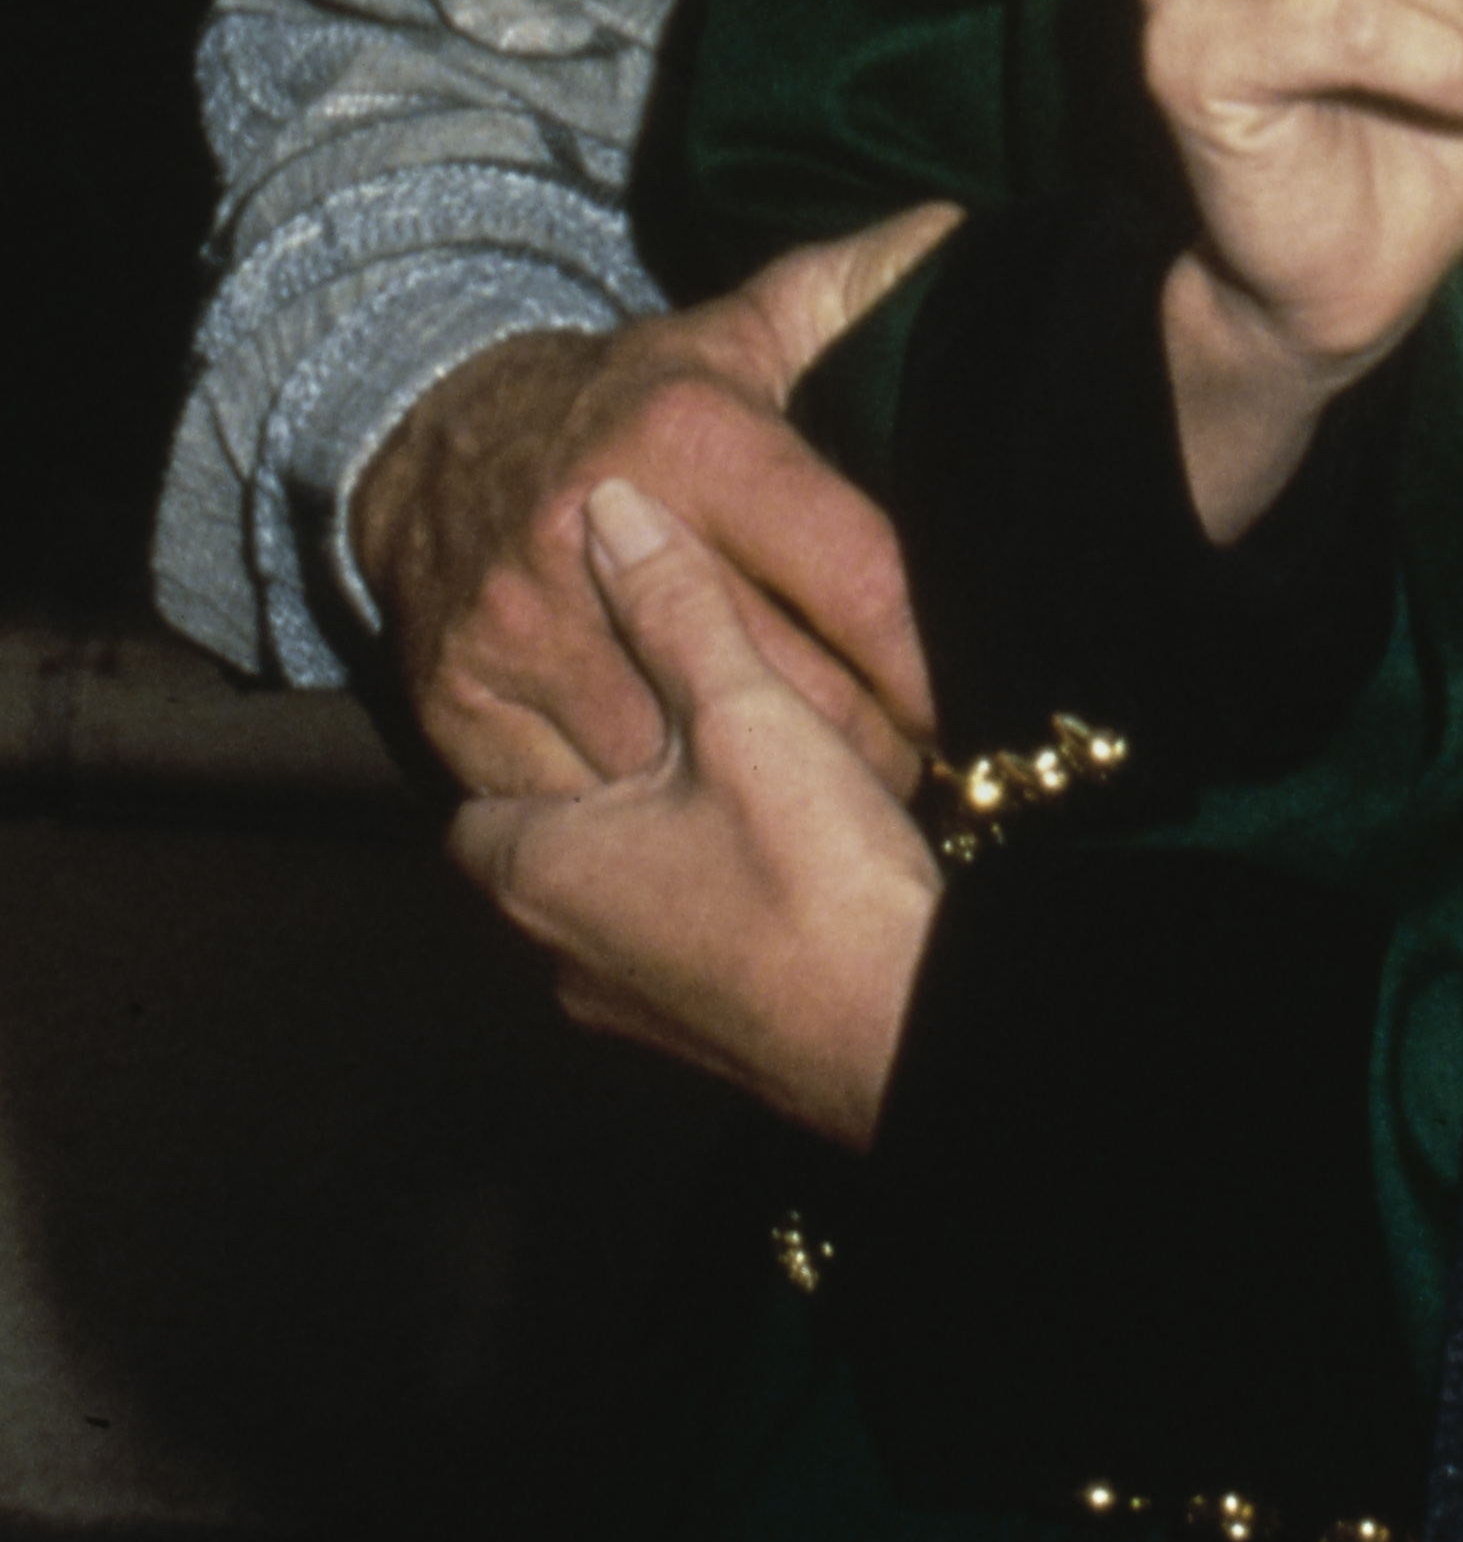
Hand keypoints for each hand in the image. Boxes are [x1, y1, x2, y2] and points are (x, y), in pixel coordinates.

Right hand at [348, 208, 957, 801]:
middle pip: (787, 698)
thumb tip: (964, 235)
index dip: (928, 662)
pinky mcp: (460, 707)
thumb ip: (859, 285)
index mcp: (693, 441)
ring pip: (688, 772)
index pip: (856, 581)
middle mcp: (598, 535)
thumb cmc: (636, 398)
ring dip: (760, 799)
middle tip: (917, 768)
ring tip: (819, 796)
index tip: (973, 704)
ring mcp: (521, 631)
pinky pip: (589, 811)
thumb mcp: (743, 327)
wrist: (434, 445)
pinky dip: (647, 823)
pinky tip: (693, 807)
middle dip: (869, 751)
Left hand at [450, 476, 941, 1148]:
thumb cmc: (809, 873)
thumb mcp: (745, 713)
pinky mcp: (701, 1035)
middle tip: (670, 712)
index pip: (476, 797)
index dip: (526, 731)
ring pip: (615, 898)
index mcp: (539, 875)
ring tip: (730, 770)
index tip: (578, 679)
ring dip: (658, 841)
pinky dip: (703, 892)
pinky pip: (672, 943)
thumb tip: (612, 506)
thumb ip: (677, 606)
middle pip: (549, 843)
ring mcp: (630, 1010)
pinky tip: (774, 848)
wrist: (908, 1034)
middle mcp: (560, 955)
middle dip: (601, 780)